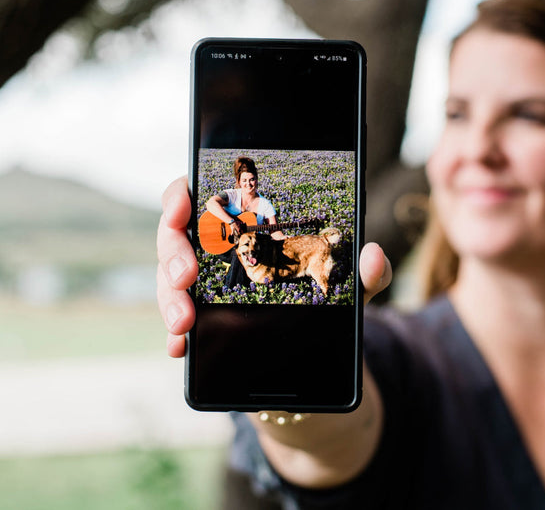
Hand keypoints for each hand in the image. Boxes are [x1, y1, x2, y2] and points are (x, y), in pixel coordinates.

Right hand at [156, 176, 392, 358]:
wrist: (318, 351)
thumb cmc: (329, 300)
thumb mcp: (352, 286)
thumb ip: (368, 272)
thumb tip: (373, 255)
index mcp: (248, 221)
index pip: (203, 195)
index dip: (181, 196)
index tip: (182, 208)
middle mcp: (218, 246)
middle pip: (176, 237)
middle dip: (174, 254)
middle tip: (186, 276)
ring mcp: (203, 282)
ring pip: (171, 279)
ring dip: (170, 298)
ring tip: (185, 323)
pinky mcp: (200, 320)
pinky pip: (178, 322)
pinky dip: (175, 334)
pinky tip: (179, 346)